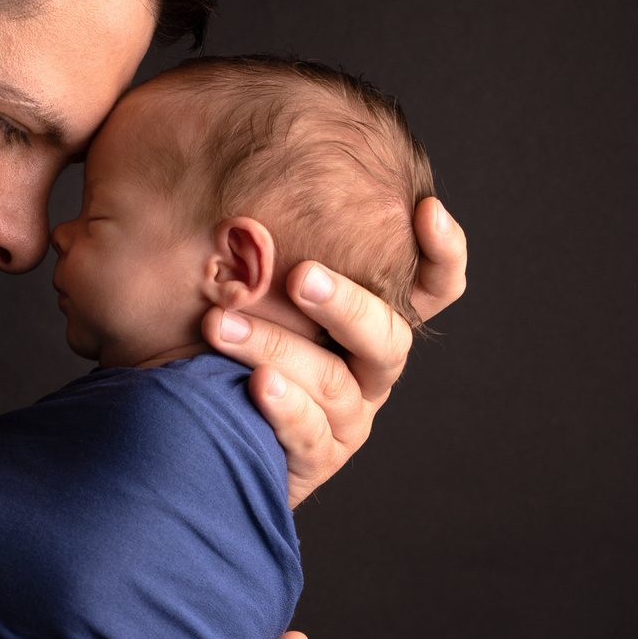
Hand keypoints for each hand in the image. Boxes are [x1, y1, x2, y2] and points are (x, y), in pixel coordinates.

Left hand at [205, 196, 468, 506]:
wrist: (194, 427)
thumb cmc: (222, 341)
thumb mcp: (246, 289)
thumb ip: (264, 248)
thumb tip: (248, 180)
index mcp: (370, 324)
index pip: (431, 288)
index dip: (443, 254)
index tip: (426, 211)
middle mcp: (370, 370)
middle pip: (386, 337)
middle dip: (344, 304)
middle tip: (301, 276)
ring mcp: (348, 418)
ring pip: (333, 382)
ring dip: (277, 348)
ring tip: (223, 327)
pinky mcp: (317, 459)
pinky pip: (310, 433)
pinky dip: (285, 408)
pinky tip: (257, 385)